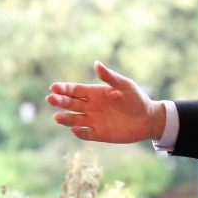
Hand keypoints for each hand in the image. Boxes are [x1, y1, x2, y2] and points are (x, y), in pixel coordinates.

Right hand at [46, 61, 165, 142]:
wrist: (148, 119)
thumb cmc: (137, 99)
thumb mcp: (125, 85)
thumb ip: (110, 77)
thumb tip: (96, 63)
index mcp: (95, 93)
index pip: (76, 90)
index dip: (64, 88)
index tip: (54, 87)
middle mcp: (91, 106)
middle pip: (71, 104)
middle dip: (60, 101)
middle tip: (50, 99)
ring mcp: (94, 121)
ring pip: (74, 119)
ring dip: (65, 118)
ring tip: (57, 116)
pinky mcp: (99, 134)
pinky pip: (85, 134)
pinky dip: (79, 132)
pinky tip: (75, 129)